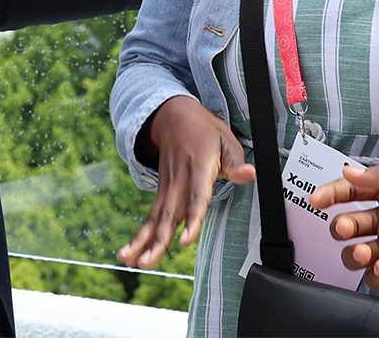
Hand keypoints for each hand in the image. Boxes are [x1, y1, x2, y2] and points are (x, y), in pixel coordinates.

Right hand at [117, 95, 254, 268]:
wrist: (171, 115)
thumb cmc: (204, 129)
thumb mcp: (225, 138)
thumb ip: (235, 162)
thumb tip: (249, 174)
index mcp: (197, 168)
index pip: (195, 199)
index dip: (191, 220)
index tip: (184, 242)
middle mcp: (178, 181)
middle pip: (168, 216)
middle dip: (157, 241)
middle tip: (146, 262)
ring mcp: (167, 187)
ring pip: (155, 219)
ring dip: (142, 242)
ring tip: (130, 262)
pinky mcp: (161, 192)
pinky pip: (151, 217)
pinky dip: (140, 235)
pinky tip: (130, 253)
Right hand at [310, 162, 378, 291]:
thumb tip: (349, 172)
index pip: (350, 192)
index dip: (330, 194)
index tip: (317, 199)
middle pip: (348, 224)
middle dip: (341, 226)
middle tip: (349, 228)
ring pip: (357, 254)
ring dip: (352, 253)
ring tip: (366, 251)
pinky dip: (373, 275)